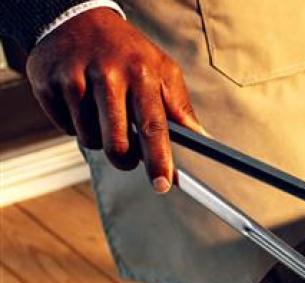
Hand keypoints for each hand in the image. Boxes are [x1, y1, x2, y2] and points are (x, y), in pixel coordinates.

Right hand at [25, 8, 204, 192]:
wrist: (76, 19)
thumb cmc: (128, 52)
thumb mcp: (162, 70)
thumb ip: (180, 108)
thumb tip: (201, 140)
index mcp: (141, 73)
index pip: (153, 126)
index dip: (158, 159)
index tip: (163, 184)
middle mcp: (107, 75)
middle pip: (117, 142)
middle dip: (125, 159)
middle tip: (128, 157)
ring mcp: (74, 78)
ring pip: (89, 138)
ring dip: (99, 138)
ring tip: (104, 114)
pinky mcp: (47, 84)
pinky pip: (65, 127)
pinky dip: (76, 125)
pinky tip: (81, 103)